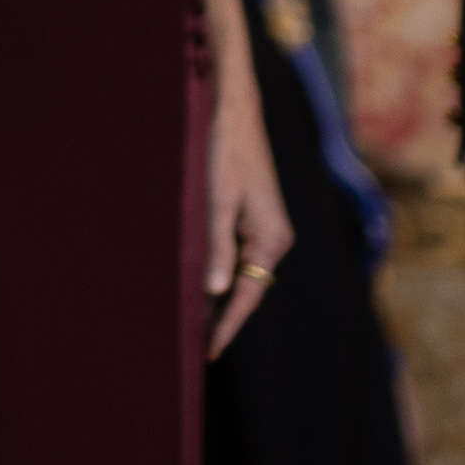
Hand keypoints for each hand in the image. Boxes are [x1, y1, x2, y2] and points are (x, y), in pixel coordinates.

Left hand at [208, 67, 297, 354]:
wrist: (233, 112)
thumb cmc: (223, 150)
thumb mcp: (216, 200)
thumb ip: (217, 247)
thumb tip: (216, 293)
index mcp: (270, 238)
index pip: (248, 296)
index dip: (226, 326)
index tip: (208, 353)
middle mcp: (274, 239)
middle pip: (248, 290)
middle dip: (222, 317)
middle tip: (193, 348)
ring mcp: (265, 230)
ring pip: (242, 275)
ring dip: (219, 298)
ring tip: (190, 326)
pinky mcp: (254, 220)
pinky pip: (238, 257)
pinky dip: (220, 275)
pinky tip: (199, 287)